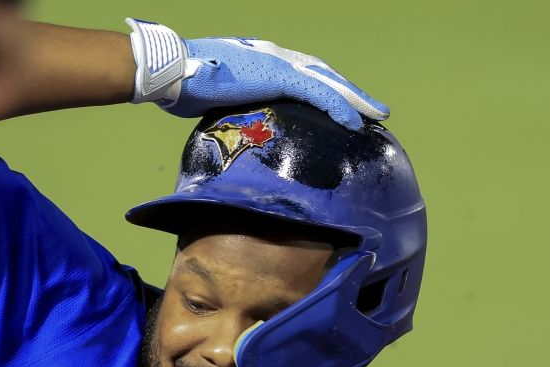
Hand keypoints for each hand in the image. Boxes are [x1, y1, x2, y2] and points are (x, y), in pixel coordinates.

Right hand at [127, 19, 387, 129]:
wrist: (173, 70)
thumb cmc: (183, 84)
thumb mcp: (214, 96)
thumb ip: (231, 105)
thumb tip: (232, 126)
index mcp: (261, 60)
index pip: (302, 75)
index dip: (325, 89)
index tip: (340, 104)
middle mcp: (275, 57)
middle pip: (323, 76)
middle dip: (349, 92)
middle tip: (373, 110)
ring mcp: (279, 64)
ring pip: (328, 83)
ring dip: (354, 99)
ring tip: (376, 115)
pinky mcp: (279, 77)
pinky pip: (318, 94)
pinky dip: (339, 107)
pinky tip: (354, 122)